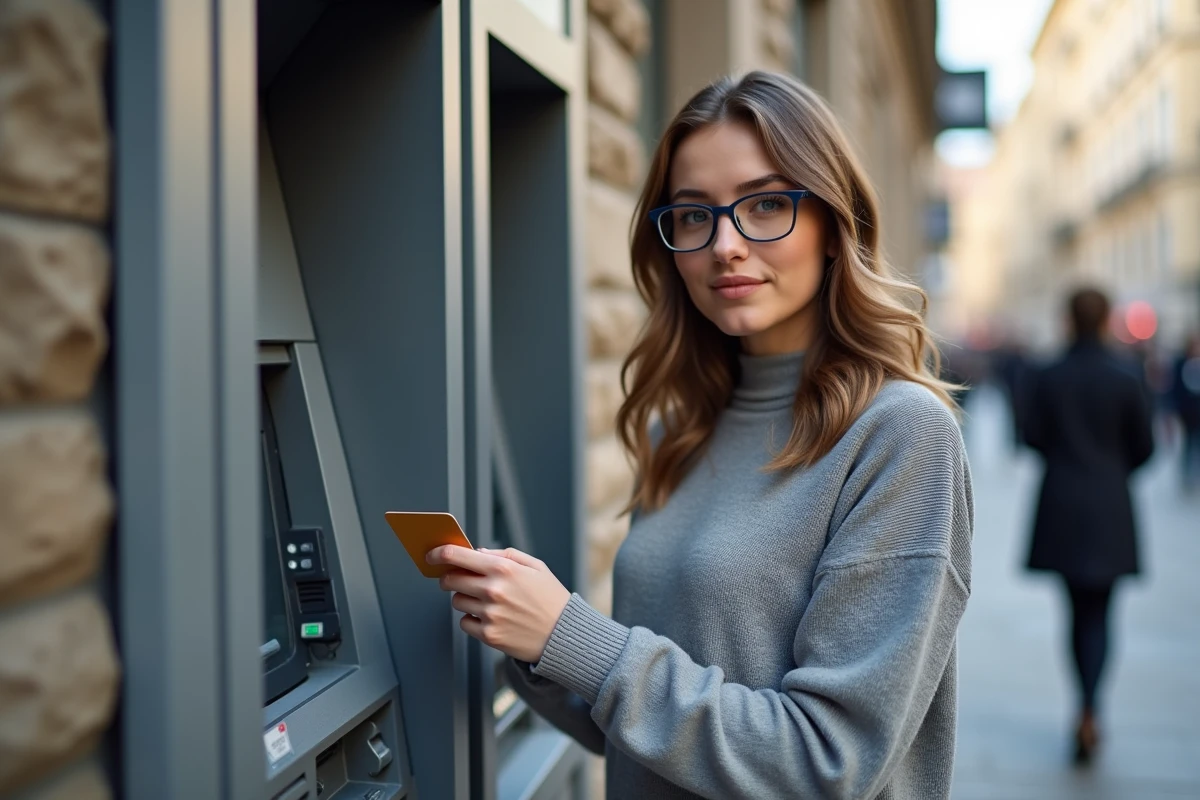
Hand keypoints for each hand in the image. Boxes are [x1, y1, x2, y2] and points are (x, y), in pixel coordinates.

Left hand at [427, 545, 570, 663]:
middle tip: (458, 579)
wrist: (564, 635)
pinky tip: (489, 616)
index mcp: (503, 569)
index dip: (438, 553)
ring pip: (456, 601)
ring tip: (484, 600)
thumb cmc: (550, 598)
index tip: (431, 555)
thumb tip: (476, 553)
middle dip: (449, 577)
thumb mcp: (536, 566)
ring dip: (463, 598)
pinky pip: (464, 622)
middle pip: (450, 580)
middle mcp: (493, 591)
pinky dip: (471, 618)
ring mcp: (490, 614)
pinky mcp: (489, 635)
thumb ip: (504, 554)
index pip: (457, 556)